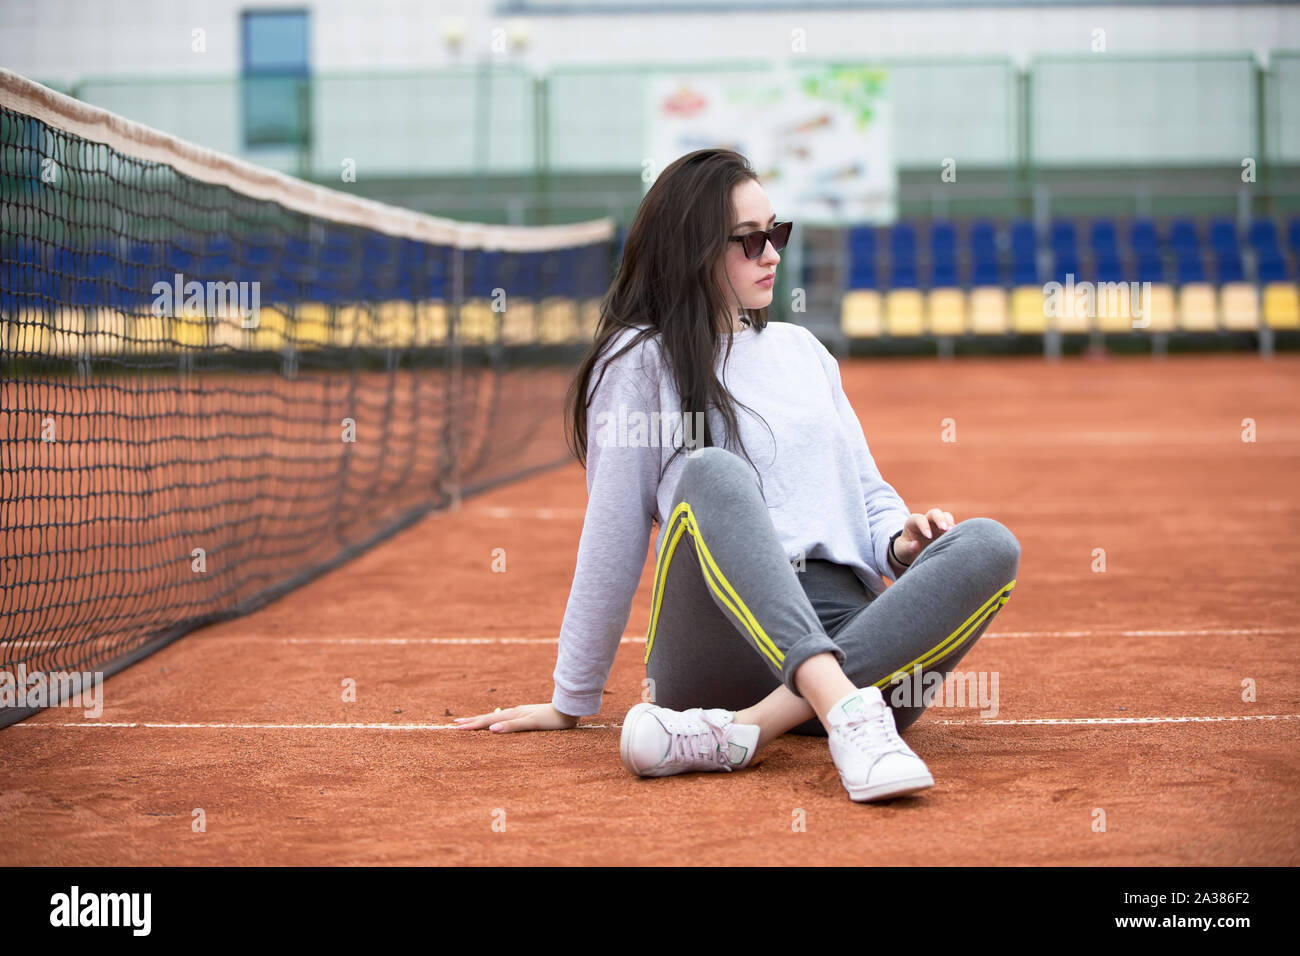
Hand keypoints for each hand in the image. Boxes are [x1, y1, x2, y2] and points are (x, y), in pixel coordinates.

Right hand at [452, 702, 580, 732]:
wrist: (568, 710)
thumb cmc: (552, 720)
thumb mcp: (532, 723)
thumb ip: (512, 726)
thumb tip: (491, 729)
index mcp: (512, 714)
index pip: (488, 720)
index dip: (473, 724)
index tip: (457, 726)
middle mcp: (514, 712)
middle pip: (489, 716)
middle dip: (472, 720)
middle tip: (456, 723)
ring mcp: (520, 712)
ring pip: (496, 716)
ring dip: (482, 719)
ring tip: (471, 721)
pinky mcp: (526, 714)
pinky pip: (505, 716)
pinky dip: (495, 718)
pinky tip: (497, 716)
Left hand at [892, 508, 955, 565]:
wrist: (913, 553)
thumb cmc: (906, 550)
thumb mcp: (902, 550)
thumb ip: (907, 548)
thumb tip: (915, 545)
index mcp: (913, 522)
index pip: (919, 519)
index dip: (924, 526)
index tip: (928, 537)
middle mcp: (927, 520)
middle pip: (935, 513)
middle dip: (940, 519)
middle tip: (945, 529)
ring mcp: (938, 525)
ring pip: (946, 517)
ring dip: (950, 523)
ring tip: (953, 532)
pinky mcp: (946, 531)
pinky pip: (954, 527)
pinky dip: (957, 531)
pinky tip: (960, 538)